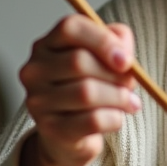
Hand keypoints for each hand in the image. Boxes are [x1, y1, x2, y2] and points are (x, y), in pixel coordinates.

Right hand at [17, 15, 141, 165]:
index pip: (68, 28)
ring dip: (119, 99)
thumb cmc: (92, 88)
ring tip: (130, 104)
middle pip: (79, 63)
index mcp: (47, 45)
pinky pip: (90, 122)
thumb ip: (118, 43)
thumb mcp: (107, 60)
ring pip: (87, 93)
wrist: (68, 138)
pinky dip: (113, 120)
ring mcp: (37, 102)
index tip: (126, 56)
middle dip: (116, 75)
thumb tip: (123, 46)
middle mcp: (34, 71)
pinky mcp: (49, 131)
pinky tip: (119, 119)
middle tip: (132, 84)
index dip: (100, 39)